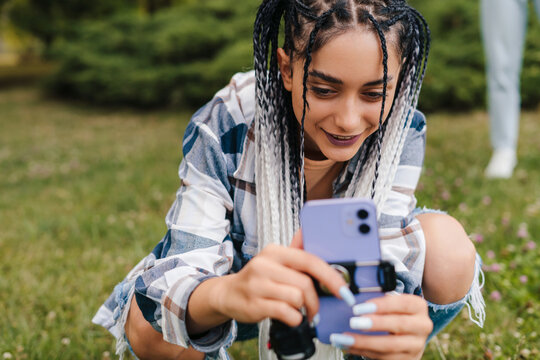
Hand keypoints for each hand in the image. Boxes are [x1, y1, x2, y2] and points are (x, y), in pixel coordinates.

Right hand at [212, 241, 350, 326]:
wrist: (228, 294)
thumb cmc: (258, 279)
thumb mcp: (276, 261)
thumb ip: (297, 253)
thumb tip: (314, 234)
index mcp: (274, 252)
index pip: (309, 260)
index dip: (330, 276)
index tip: (343, 290)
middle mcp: (264, 265)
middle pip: (305, 283)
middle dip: (315, 300)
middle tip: (315, 309)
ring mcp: (257, 285)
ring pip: (297, 298)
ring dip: (303, 309)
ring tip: (297, 310)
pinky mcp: (254, 304)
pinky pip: (287, 313)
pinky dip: (294, 319)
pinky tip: (289, 317)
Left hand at [330, 294, 431, 359]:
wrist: (408, 335)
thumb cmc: (393, 313)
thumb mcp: (390, 303)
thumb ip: (376, 299)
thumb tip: (351, 295)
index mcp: (418, 306)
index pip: (402, 303)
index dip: (381, 305)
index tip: (359, 307)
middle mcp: (422, 325)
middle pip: (399, 325)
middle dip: (374, 324)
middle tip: (353, 322)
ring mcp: (416, 345)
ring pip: (390, 345)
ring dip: (364, 342)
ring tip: (344, 338)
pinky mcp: (408, 359)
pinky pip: (384, 357)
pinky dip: (363, 351)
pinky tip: (348, 346)